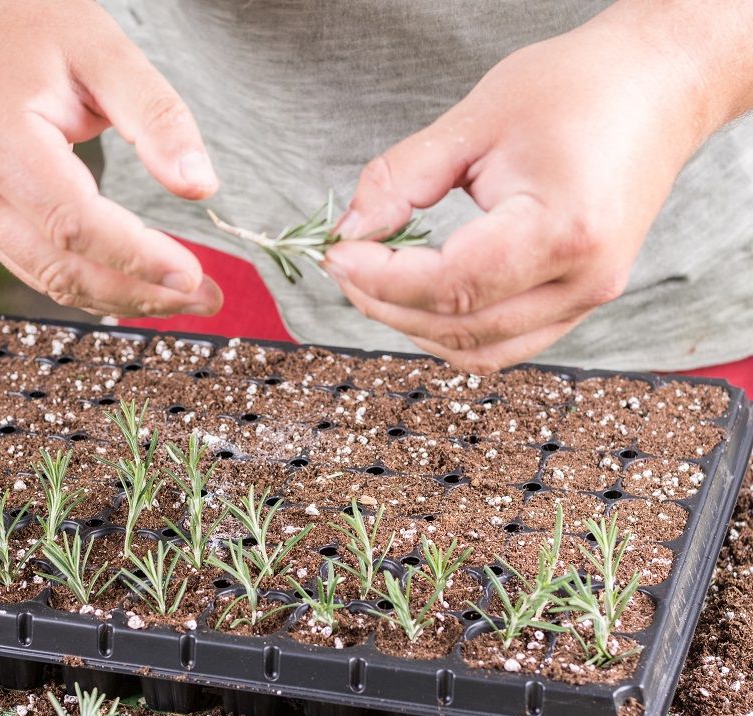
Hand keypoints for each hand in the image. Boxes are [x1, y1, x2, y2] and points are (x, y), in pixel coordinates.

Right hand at [0, 0, 222, 316]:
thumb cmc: (36, 22)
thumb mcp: (107, 52)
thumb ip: (157, 118)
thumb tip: (200, 187)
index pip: (74, 223)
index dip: (136, 258)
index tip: (193, 275)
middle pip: (60, 267)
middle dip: (138, 291)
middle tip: (206, 297)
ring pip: (48, 279)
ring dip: (121, 297)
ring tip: (186, 297)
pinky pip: (38, 267)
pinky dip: (92, 284)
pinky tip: (140, 283)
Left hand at [323, 12, 716, 372]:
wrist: (659, 87)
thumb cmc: (577, 88)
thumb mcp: (475, 120)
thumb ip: (402, 179)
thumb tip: (350, 232)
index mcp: (564, 229)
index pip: (451, 284)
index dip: (380, 278)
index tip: (335, 254)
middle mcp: (584, 279)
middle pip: (459, 326)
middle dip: (385, 302)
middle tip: (343, 263)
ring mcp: (588, 298)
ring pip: (479, 349)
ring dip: (413, 324)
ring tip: (372, 279)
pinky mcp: (580, 300)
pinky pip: (503, 342)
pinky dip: (450, 328)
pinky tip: (416, 293)